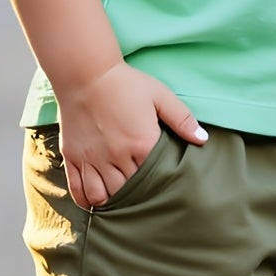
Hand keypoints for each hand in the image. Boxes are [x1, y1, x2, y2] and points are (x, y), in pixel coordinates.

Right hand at [57, 62, 206, 208]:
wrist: (85, 73)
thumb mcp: (160, 96)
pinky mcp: (73, 157)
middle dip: (137, 196)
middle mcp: (116, 156)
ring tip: (120, 201)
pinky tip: (95, 201)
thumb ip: (182, 119)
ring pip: (103, 195)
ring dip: (113, 201)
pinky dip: (87, 200)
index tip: (162, 184)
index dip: (158, 183)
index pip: (154, 177)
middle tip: (143, 197)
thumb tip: (203, 139)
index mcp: (141, 143)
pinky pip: (79, 189)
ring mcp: (92, 159)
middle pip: (129, 191)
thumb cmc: (125, 83)